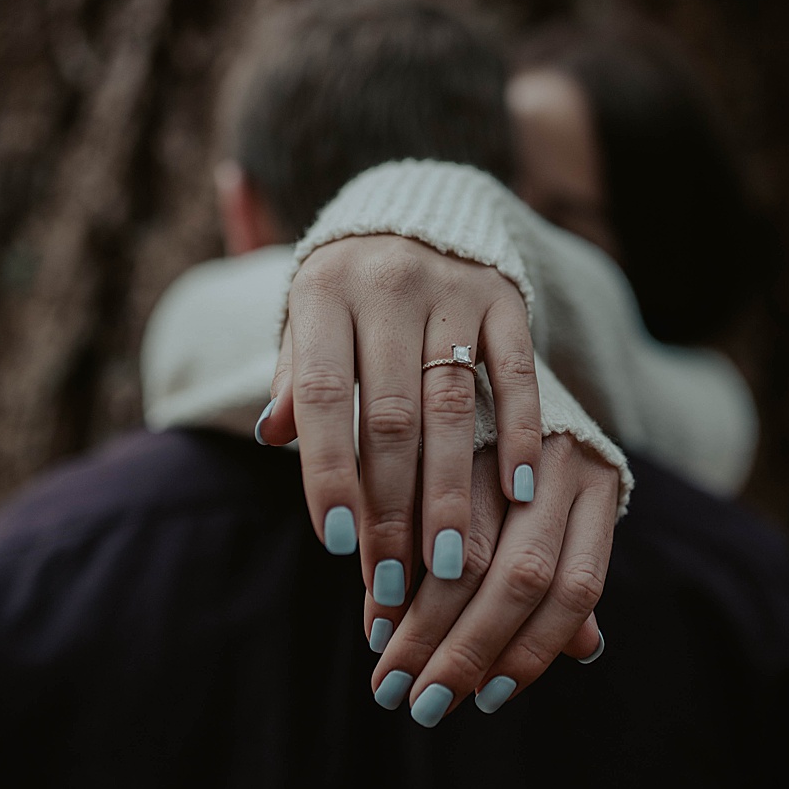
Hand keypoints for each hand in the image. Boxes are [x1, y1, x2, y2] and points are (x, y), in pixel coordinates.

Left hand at [258, 236, 541, 607]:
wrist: (418, 209)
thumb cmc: (345, 291)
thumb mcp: (305, 319)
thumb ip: (292, 376)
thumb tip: (270, 435)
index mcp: (321, 293)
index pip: (321, 396)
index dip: (327, 471)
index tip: (335, 542)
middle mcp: (385, 286)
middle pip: (389, 414)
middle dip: (390, 505)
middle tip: (393, 579)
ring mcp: (451, 289)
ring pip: (449, 405)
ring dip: (448, 492)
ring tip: (449, 564)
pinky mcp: (506, 297)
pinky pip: (515, 374)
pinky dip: (516, 434)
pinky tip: (517, 492)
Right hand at [366, 437, 612, 725]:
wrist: (487, 345)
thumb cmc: (531, 450)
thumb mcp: (565, 504)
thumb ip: (569, 571)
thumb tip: (587, 651)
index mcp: (599, 483)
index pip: (575, 585)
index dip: (534, 648)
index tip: (487, 698)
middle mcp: (560, 456)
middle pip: (520, 573)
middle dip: (468, 647)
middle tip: (421, 701)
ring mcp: (500, 433)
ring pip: (464, 544)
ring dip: (422, 615)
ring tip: (388, 662)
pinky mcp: (445, 420)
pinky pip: (416, 504)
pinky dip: (394, 561)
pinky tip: (375, 602)